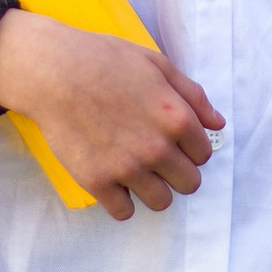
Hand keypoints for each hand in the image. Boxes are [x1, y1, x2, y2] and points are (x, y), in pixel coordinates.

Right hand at [0, 0, 224, 219]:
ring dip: (153, 189)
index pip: (204, 154)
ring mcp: (127, 168)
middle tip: (157, 158)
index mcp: (176, 118)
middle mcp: (156, 148)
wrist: (53, 71)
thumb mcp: (157, 65)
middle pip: (189, 183)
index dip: (191, 148)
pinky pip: (123, 212)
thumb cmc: (105, 60)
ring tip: (136, 172)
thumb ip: (193, 95)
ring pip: (161, 202)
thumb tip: (218, 123)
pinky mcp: (97, 181)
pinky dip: (121, 201)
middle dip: (178, 172)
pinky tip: (115, 183)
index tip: (175, 142)